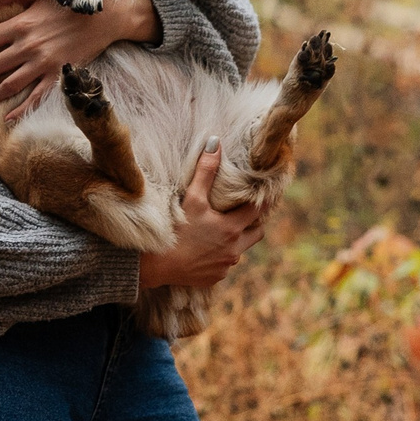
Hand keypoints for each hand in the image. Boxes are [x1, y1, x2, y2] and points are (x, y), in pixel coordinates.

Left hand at [0, 0, 158, 113]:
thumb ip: (10, 1)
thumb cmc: (68, 6)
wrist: (103, 18)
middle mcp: (28, 46)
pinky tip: (8, 118)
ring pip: (8, 86)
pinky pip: (35, 98)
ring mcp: (42, 64)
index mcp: (20, 25)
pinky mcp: (57, 76)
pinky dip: (20, 110)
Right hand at [138, 141, 266, 291]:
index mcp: (232, 228)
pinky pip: (224, 265)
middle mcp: (234, 249)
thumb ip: (206, 171)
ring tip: (222, 230)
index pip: (258, 211)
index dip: (261, 201)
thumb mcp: (192, 198)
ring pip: (240, 250)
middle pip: (257, 233)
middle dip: (253, 223)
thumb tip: (215, 143)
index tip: (262, 193)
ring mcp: (225, 266)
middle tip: (245, 212)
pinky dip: (220, 256)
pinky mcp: (214, 277)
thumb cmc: (176, 229)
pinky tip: (206, 249)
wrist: (156, 265)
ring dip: (235, 240)